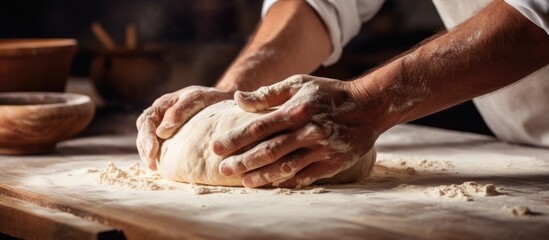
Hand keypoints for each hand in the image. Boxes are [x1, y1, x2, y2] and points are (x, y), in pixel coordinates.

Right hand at [136, 86, 231, 169]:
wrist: (221, 99)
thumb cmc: (208, 98)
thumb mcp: (195, 99)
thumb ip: (179, 112)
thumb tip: (161, 132)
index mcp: (163, 104)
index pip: (146, 120)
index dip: (147, 137)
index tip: (152, 151)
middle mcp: (160, 115)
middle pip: (144, 132)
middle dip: (145, 148)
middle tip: (152, 163)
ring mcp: (164, 125)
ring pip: (148, 139)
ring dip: (148, 153)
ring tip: (154, 167)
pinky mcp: (172, 135)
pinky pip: (160, 144)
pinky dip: (158, 154)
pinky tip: (161, 166)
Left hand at [212, 75, 382, 187]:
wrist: (369, 105)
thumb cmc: (329, 93)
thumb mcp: (299, 84)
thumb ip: (268, 94)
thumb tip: (238, 99)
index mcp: (295, 111)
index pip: (258, 128)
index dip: (235, 140)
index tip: (216, 148)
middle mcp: (307, 132)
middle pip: (268, 151)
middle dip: (242, 162)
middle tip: (222, 169)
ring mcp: (321, 150)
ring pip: (285, 168)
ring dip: (262, 176)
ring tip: (245, 182)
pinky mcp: (333, 163)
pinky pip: (305, 176)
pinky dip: (288, 182)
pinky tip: (273, 184)